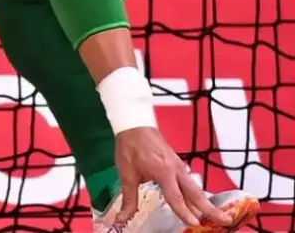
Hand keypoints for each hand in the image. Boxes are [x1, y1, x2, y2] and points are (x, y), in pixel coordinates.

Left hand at [113, 127, 231, 227]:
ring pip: (195, 188)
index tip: (194, 223)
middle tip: (225, 221)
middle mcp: (176, 169)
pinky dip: (196, 194)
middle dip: (210, 208)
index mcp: (164, 172)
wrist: (134, 125)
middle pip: (195, 193)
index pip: (176, 197)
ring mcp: (179, 166)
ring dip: (205, 202)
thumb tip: (123, 218)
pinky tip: (197, 203)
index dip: (185, 212)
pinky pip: (190, 182)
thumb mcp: (126, 174)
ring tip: (217, 216)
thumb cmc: (130, 147)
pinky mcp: (178, 164)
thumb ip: (129, 199)